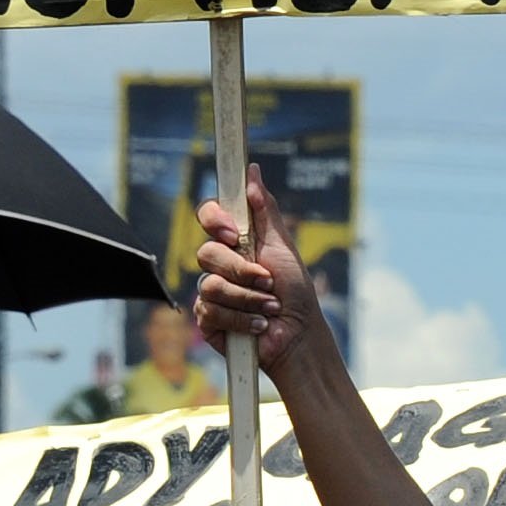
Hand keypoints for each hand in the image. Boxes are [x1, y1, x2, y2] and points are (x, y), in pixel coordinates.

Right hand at [192, 171, 325, 376]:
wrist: (298, 334)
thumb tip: (252, 171)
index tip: (233, 233)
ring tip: (271, 306)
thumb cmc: (295, 291)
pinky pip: (210, 310)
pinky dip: (241, 319)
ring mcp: (211, 291)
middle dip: (242, 270)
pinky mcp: (207, 319)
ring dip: (247, 298)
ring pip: (210, 284)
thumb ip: (265, 210)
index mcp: (235, 241)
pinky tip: (259, 325)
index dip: (214, 220)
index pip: (208, 216)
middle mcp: (219, 264)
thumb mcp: (283, 246)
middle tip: (268, 280)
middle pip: (206, 253)